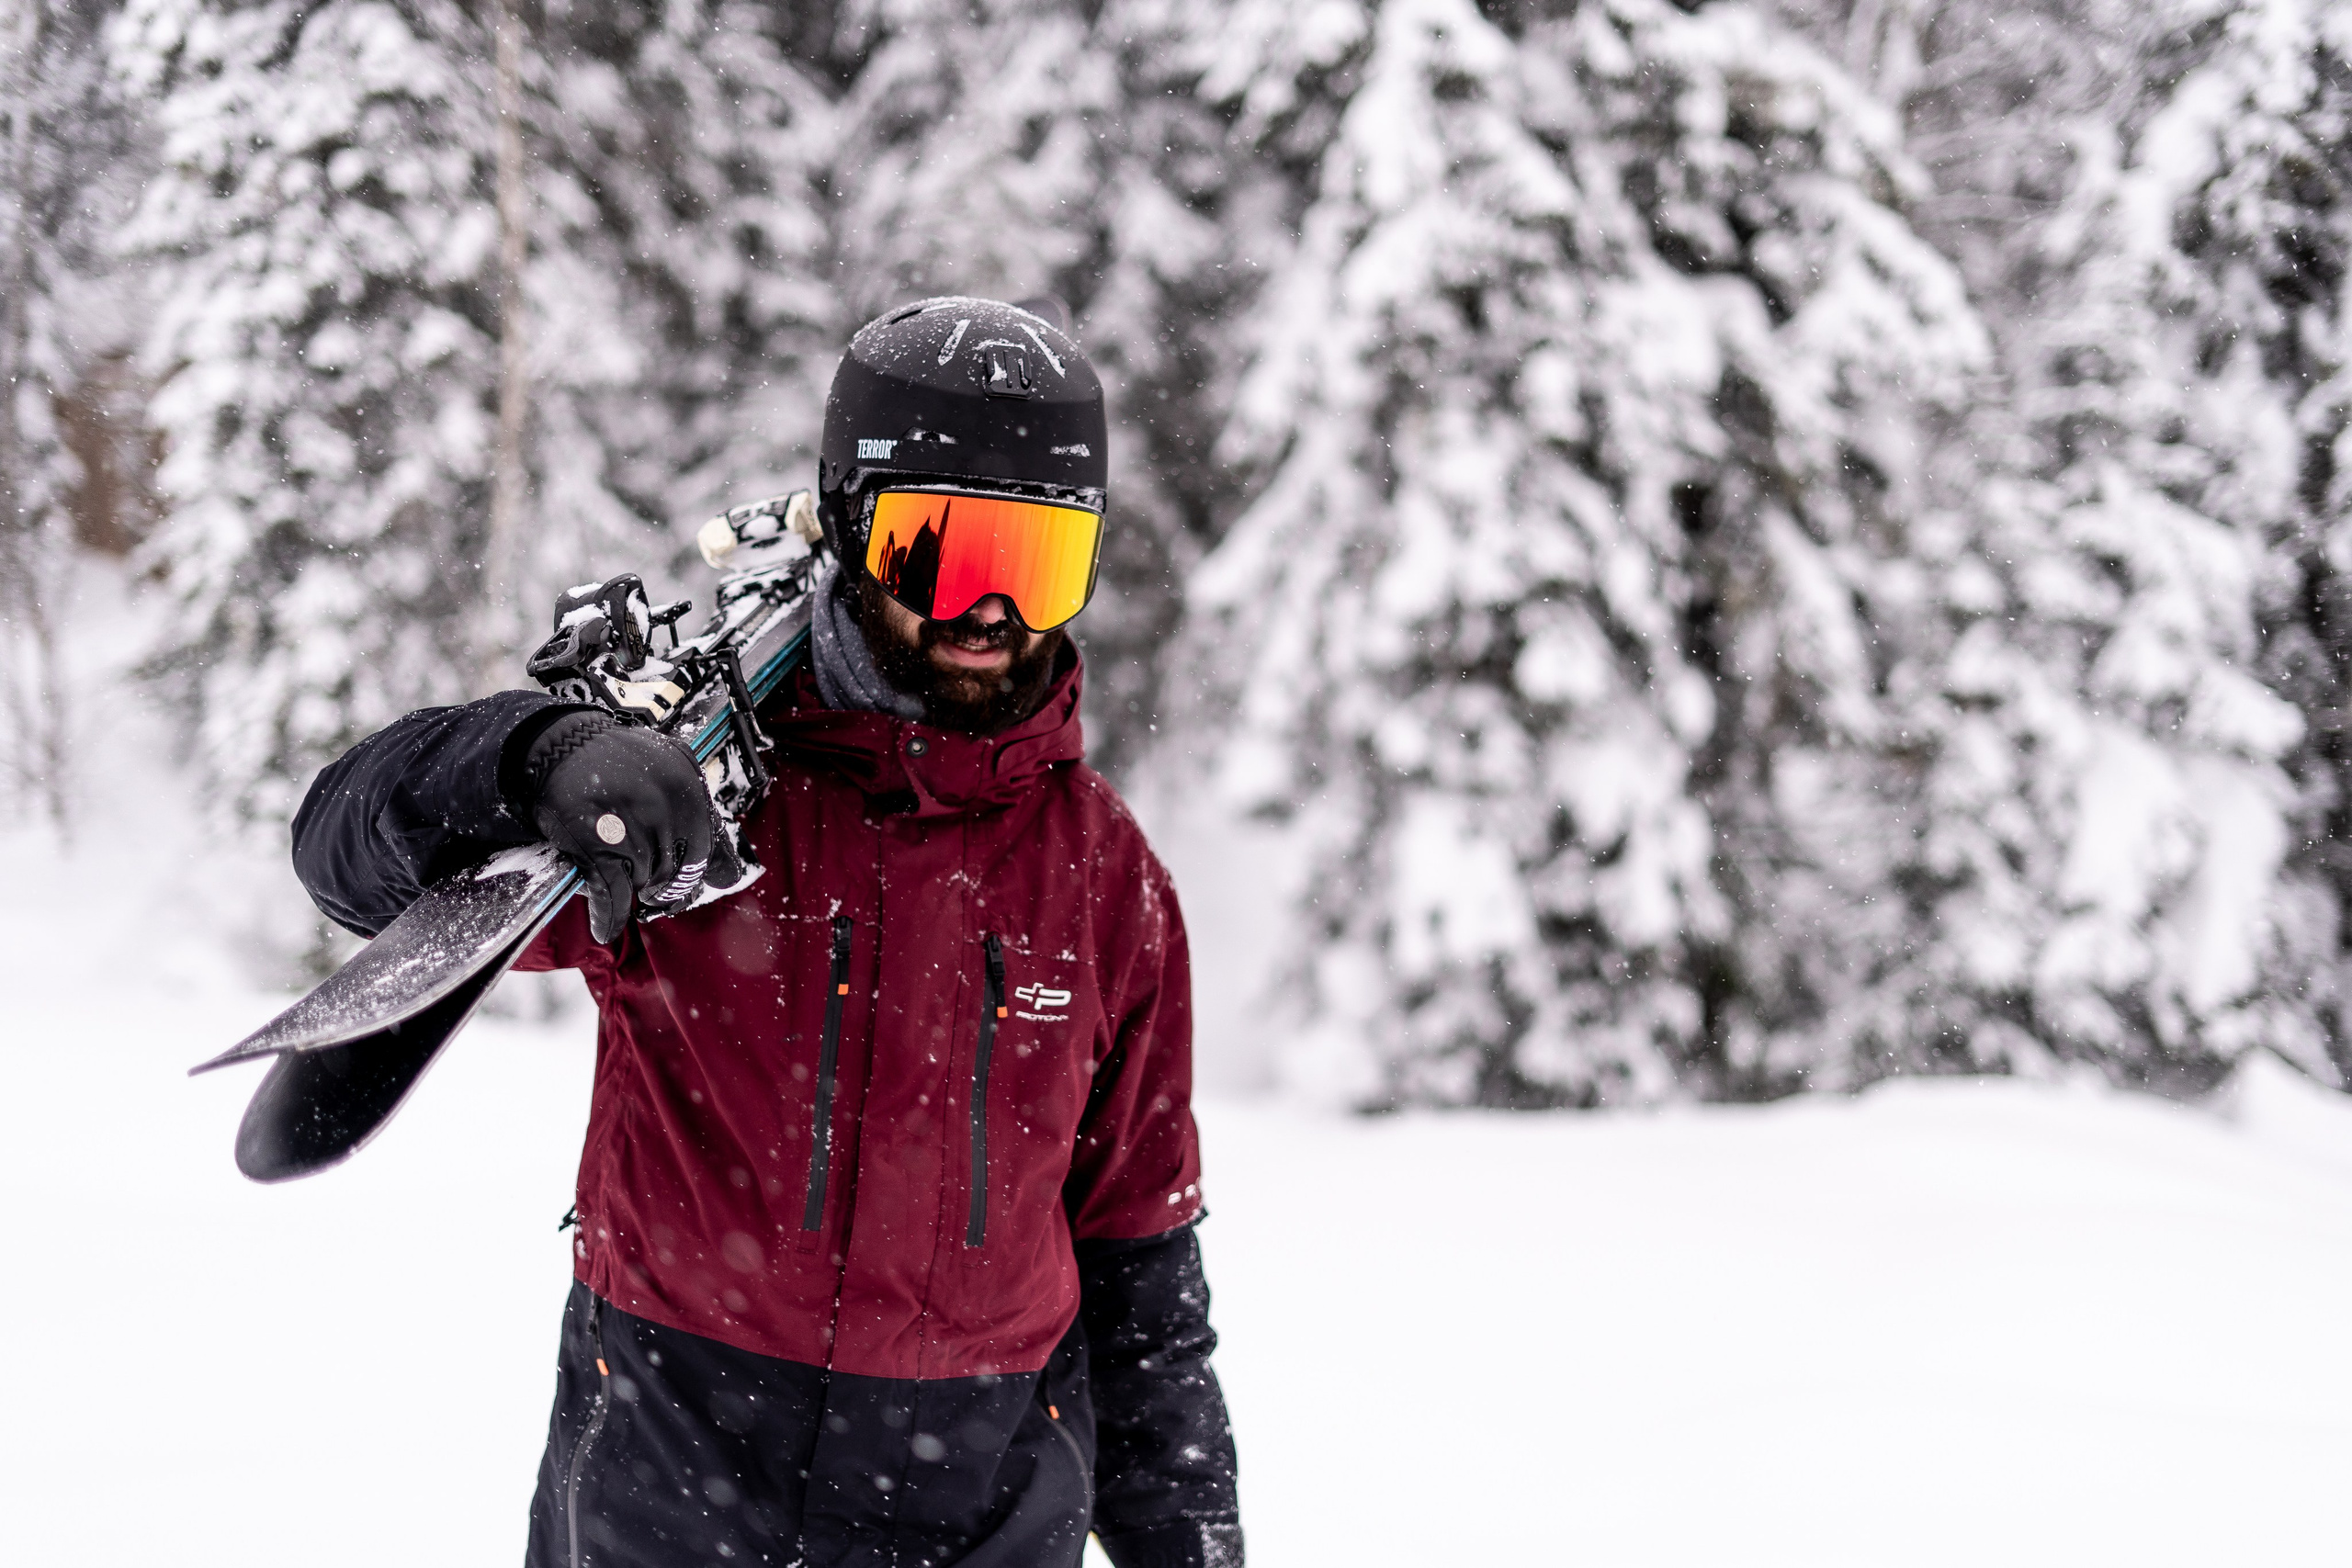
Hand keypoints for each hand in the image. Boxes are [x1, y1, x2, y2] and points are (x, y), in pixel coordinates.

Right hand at [520, 713, 743, 942]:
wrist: (560, 744)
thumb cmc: (614, 759)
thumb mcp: (670, 768)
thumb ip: (698, 812)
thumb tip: (727, 874)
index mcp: (689, 787)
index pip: (710, 845)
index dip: (703, 869)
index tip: (704, 881)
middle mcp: (669, 807)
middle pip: (681, 870)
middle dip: (668, 885)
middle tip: (656, 890)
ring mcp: (637, 829)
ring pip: (647, 881)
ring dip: (636, 888)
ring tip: (626, 879)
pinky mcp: (603, 847)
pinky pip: (614, 896)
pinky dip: (609, 917)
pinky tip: (606, 928)